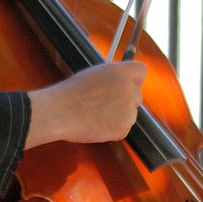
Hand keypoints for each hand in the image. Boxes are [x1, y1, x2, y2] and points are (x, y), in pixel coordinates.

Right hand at [26, 60, 147, 148]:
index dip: (134, 80)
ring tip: (97, 116)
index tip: (128, 86)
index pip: (141, 71)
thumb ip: (113, 78)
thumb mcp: (94, 75)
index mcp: (119, 72)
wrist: (61, 112)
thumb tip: (122, 83)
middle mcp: (128, 89)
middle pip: (137, 96)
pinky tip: (97, 125)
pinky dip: (113, 130)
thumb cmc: (71, 93)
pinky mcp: (123, 127)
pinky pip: (123, 130)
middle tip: (106, 105)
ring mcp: (128, 109)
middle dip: (126, 102)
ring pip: (131, 115)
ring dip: (119, 117)